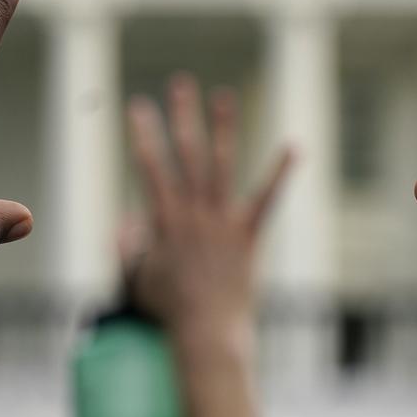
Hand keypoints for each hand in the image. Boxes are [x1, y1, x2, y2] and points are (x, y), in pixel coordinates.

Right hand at [126, 74, 292, 341]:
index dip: (143, 134)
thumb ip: (128, 246)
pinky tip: (292, 146)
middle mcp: (194, 214)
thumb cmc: (168, 311)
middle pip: (186, 155)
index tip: (138, 105)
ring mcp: (223, 223)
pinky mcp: (248, 236)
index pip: (150, 167)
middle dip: (181, 117)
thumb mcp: (138, 278)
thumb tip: (124, 219)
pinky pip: (266, 199)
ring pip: (221, 166)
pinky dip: (280, 172)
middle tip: (180, 84)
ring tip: (223, 95)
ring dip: (222, 128)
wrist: (205, 333)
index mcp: (164, 221)